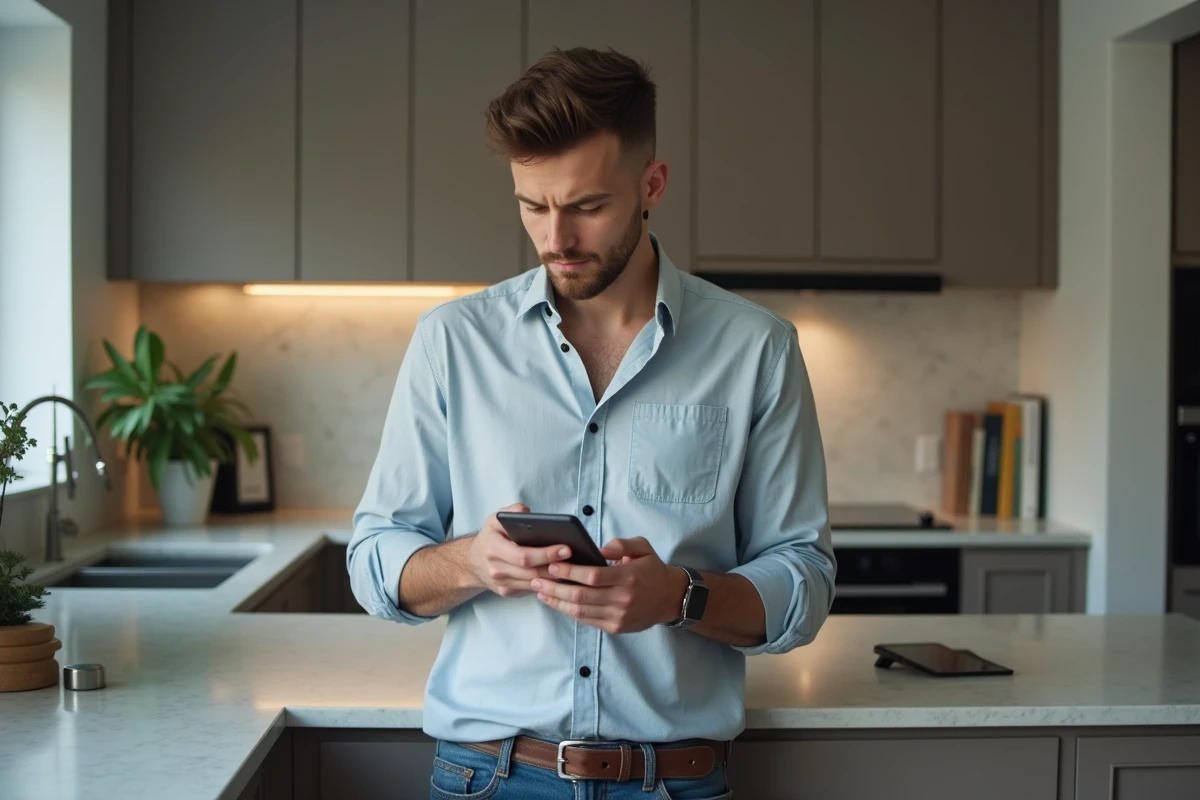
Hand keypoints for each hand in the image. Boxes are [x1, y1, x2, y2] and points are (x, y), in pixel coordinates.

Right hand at [465, 503, 574, 597]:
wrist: (472, 562)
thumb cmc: (489, 537)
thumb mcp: (494, 519)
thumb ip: (511, 512)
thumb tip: (528, 511)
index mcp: (493, 548)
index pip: (523, 556)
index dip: (546, 554)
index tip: (566, 548)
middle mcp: (496, 569)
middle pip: (532, 572)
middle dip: (556, 566)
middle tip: (576, 559)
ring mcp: (502, 584)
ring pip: (534, 583)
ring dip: (555, 578)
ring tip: (574, 568)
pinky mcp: (508, 592)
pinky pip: (531, 589)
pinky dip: (547, 584)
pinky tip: (562, 576)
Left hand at [531, 536, 687, 633]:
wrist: (671, 598)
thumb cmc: (652, 569)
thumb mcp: (643, 547)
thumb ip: (621, 544)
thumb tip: (599, 548)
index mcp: (628, 577)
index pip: (593, 576)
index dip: (570, 571)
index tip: (552, 565)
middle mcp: (622, 599)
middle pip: (581, 595)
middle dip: (554, 588)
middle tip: (536, 579)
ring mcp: (618, 616)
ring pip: (580, 611)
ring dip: (557, 602)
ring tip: (540, 592)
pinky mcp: (615, 628)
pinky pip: (587, 620)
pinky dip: (569, 612)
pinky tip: (557, 603)